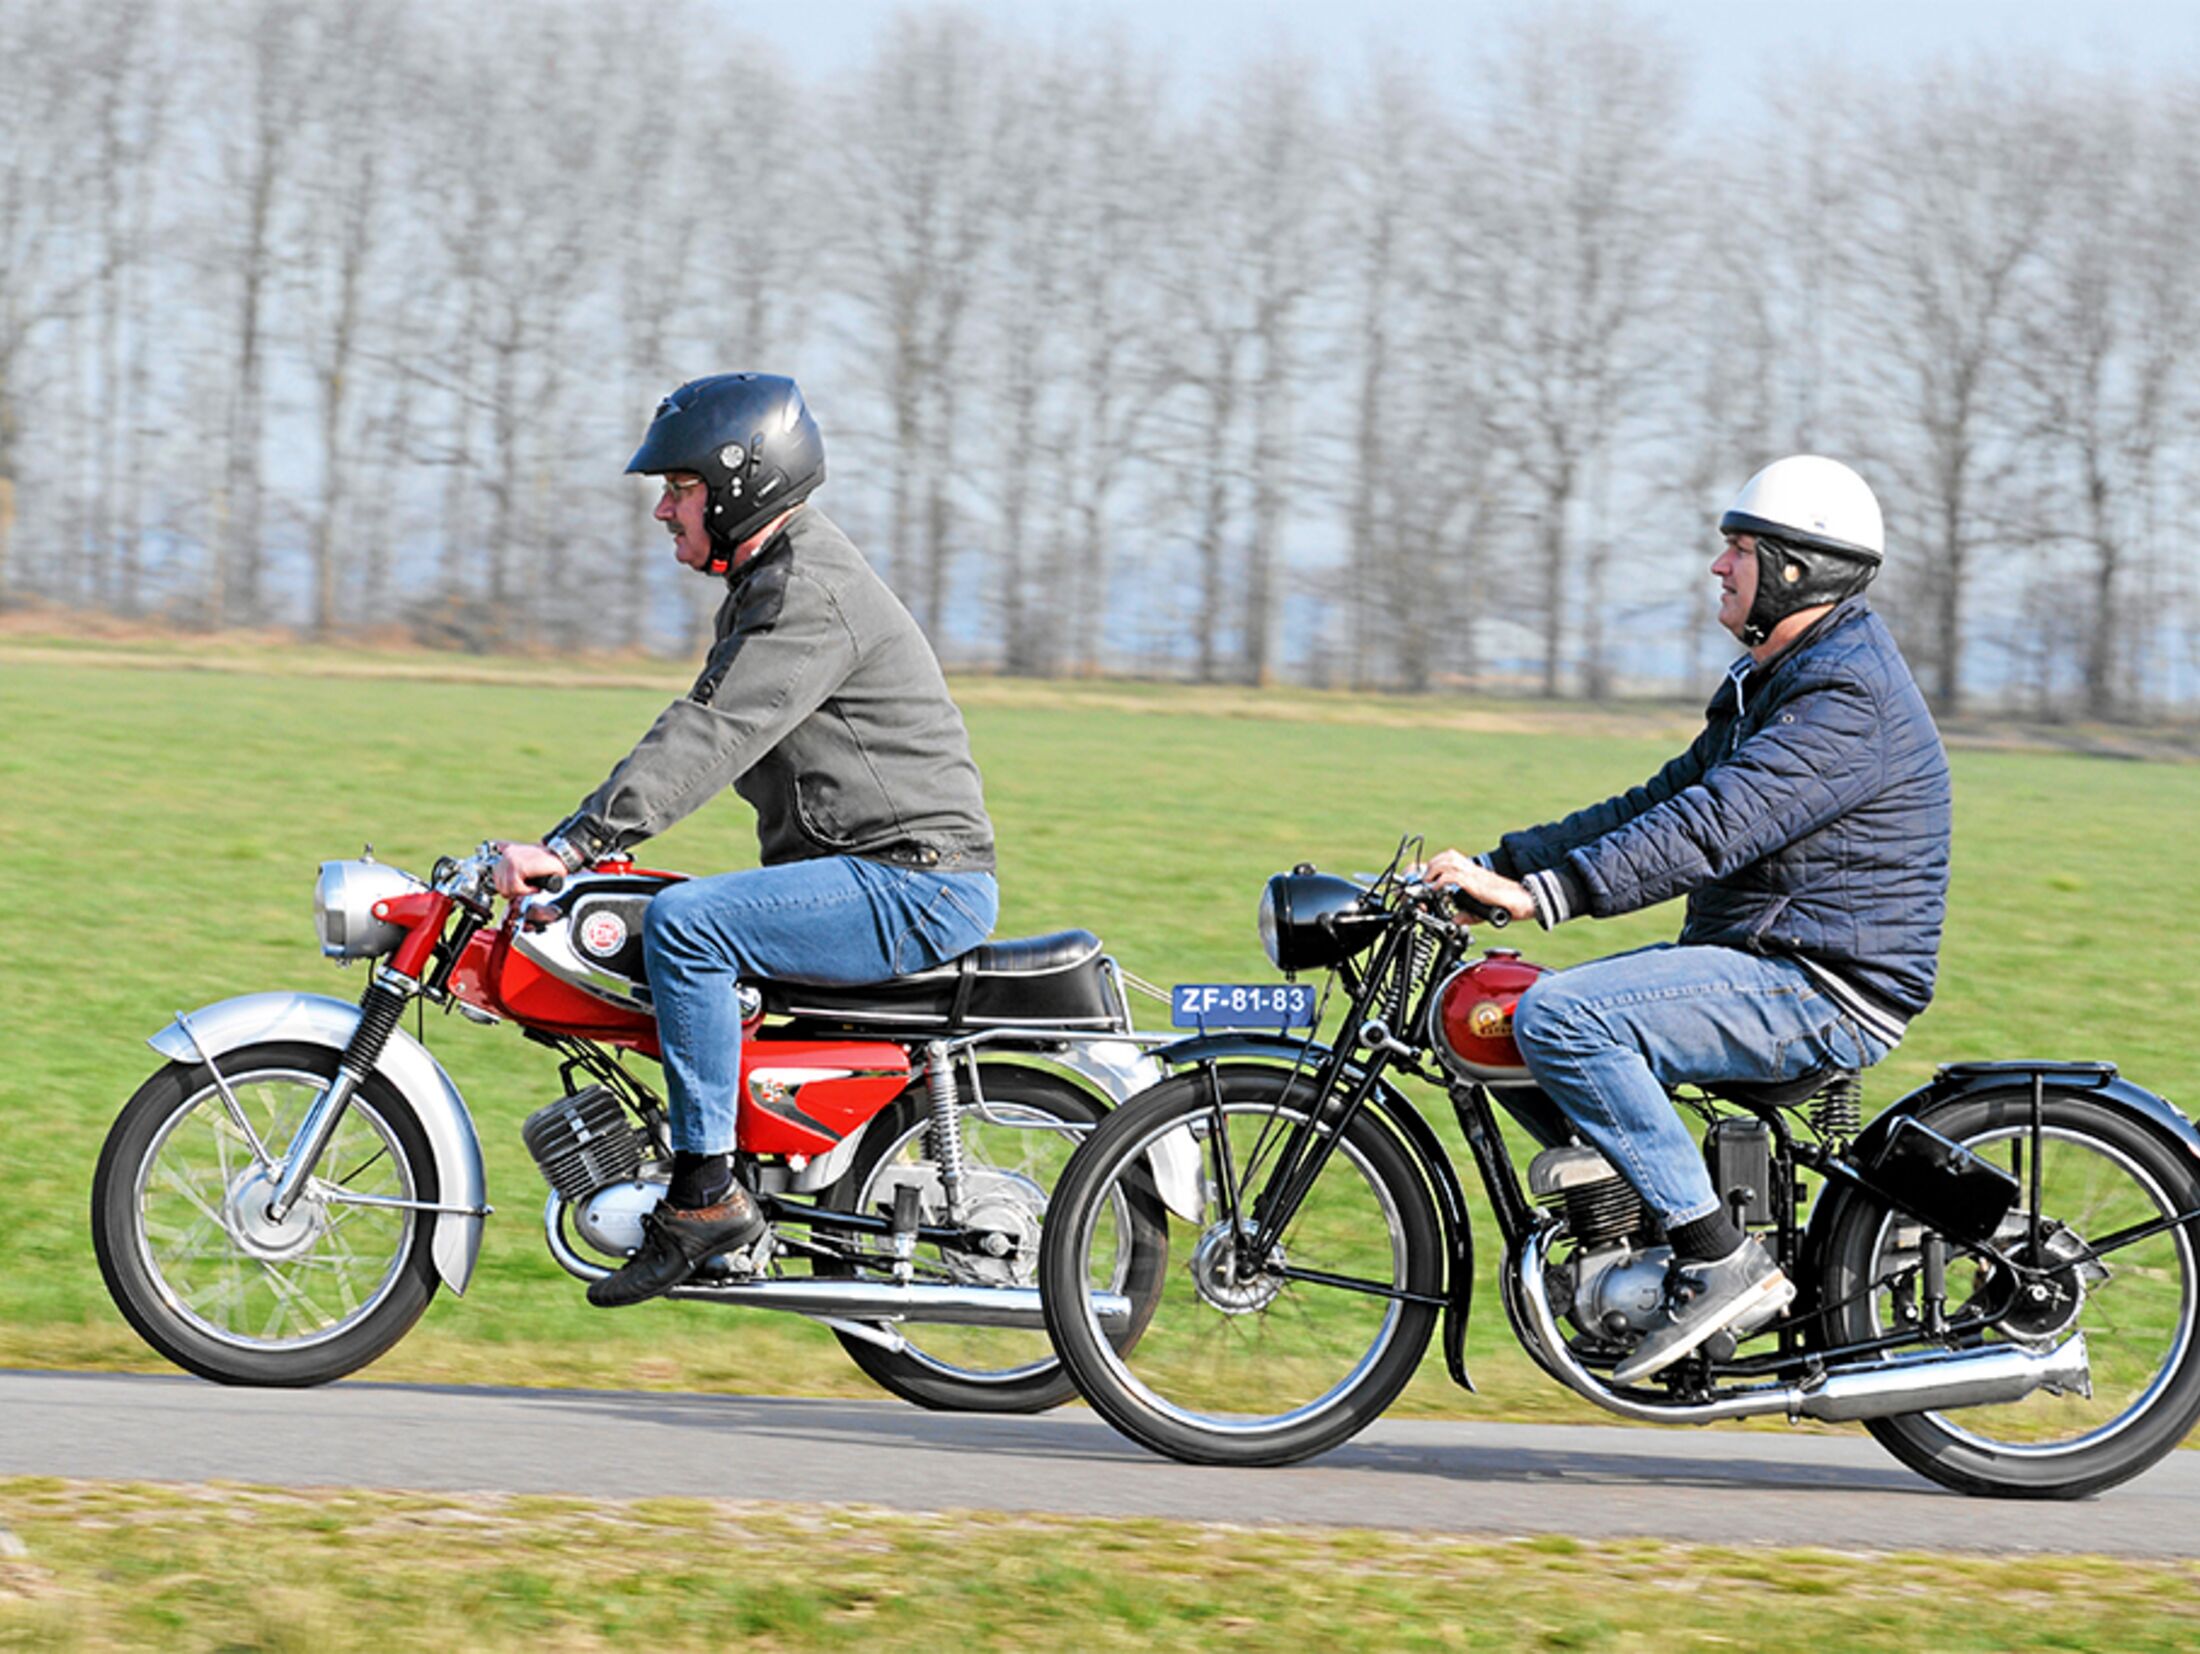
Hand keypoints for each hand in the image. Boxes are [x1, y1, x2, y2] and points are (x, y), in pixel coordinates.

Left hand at [491, 841, 568, 898]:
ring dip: (520, 892)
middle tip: (525, 889)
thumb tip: (501, 886)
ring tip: (531, 887)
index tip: (511, 889)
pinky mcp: (518, 867)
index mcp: (507, 853)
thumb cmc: (548, 863)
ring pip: (505, 888)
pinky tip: (534, 887)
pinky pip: (515, 887)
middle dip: (511, 892)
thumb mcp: (527, 863)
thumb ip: (514, 871)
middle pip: (497, 884)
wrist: (562, 858)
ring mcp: (510, 860)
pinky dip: (526, 891)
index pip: (493, 874)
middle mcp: (506, 855)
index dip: (502, 885)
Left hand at [1417, 849, 1537, 923]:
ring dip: (1433, 871)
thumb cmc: (1502, 902)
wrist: (1519, 900)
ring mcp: (1472, 874)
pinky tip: (1436, 890)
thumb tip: (1455, 920)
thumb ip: (1465, 914)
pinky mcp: (1474, 882)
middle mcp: (1471, 869)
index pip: (1448, 860)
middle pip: (1445, 857)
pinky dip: (1441, 882)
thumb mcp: (1478, 908)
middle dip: (1430, 867)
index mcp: (1471, 872)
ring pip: (1446, 862)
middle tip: (1424, 880)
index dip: (1433, 865)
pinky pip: (1452, 876)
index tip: (1423, 877)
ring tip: (1428, 883)